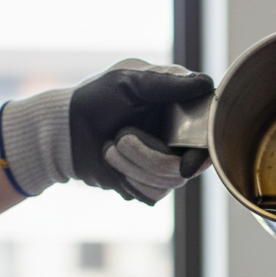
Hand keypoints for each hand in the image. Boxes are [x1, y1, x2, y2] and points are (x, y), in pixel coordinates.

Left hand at [0, 60, 212, 204]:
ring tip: (111, 147)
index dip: (203, 148)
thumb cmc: (96, 99)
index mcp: (179, 108)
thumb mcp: (130, 82)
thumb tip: (206, 84)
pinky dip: (130, 180)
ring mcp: (165, 162)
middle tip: (121, 139)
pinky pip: (154, 194)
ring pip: (171, 181)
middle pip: (192, 164)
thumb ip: (168, 83)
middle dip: (152, 156)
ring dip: (134, 165)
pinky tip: (113, 164)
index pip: (209, 130)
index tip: (190, 162)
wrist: (66, 134)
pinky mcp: (150, 184)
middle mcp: (178, 137)